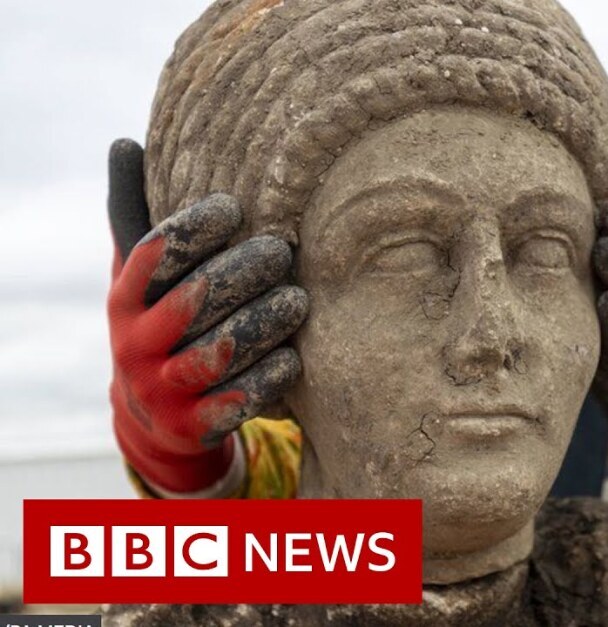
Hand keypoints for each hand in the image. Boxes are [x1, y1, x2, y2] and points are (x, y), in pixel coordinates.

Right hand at [107, 139, 308, 493]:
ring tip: (298, 299)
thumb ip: (138, 214)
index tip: (235, 207)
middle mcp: (136, 344)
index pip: (155, 255)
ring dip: (264, 322)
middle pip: (194, 300)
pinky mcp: (193, 425)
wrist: (154, 416)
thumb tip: (126, 141)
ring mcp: (163, 388)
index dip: (194, 228)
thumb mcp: (141, 275)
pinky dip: (267, 378)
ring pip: (219, 351)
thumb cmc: (160, 322)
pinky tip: (295, 357)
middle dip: (242, 272)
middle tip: (282, 251)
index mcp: (124, 299)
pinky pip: (235, 401)